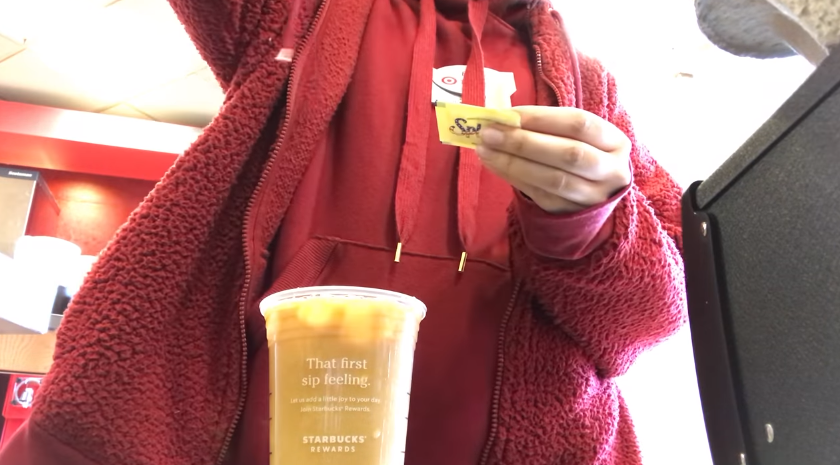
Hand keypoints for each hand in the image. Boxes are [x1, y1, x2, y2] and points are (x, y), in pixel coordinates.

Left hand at [476, 106, 631, 213]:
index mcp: (617, 143)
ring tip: (485, 150)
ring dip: (513, 162)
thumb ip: (547, 125)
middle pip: (568, 154)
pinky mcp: (571, 214)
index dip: (542, 118)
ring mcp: (593, 197)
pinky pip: (540, 195)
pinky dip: (514, 177)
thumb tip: (503, 118)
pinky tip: (494, 165)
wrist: (595, 196)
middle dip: (524, 142)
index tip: (508, 114)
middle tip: (489, 133)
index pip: (579, 124)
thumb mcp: (578, 136)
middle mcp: (612, 172)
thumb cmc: (581, 153)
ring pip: (552, 179)